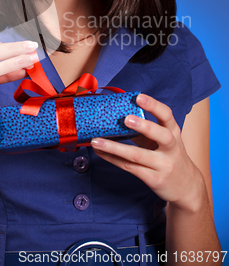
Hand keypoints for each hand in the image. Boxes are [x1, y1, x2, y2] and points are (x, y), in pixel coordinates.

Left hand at [91, 94, 204, 210]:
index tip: (139, 97)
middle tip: (126, 119)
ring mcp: (164, 166)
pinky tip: (101, 153)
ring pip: (137, 155)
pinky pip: (130, 167)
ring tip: (97, 141)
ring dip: (114, 147)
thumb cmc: (170, 157)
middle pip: (162, 135)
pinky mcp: (154, 179)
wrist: (188, 188)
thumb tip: (118, 119)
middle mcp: (172, 149)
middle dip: (144, 126)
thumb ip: (146, 130)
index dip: (154, 105)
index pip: (167, 116)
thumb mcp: (164, 141)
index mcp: (174, 133)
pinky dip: (113, 159)